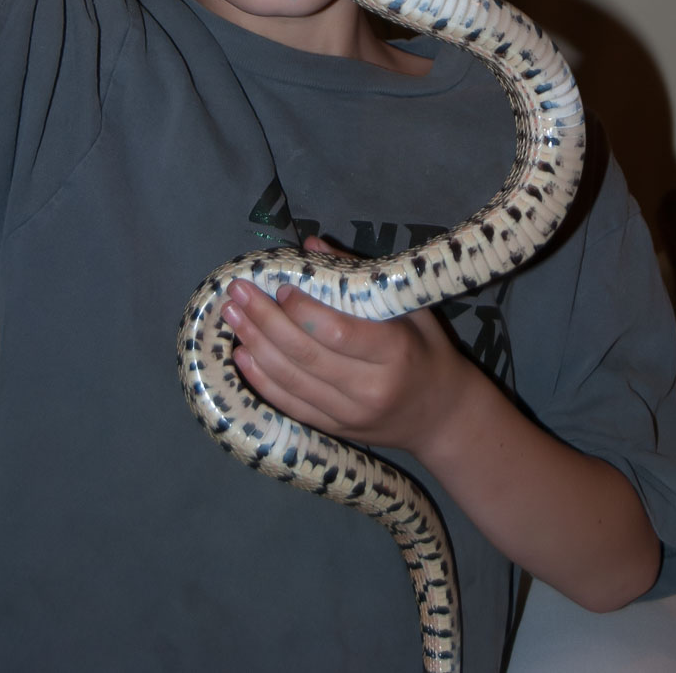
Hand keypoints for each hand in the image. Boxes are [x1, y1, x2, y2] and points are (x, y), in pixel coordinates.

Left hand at [219, 236, 473, 457]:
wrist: (443, 416)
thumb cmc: (428, 350)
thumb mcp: (408, 306)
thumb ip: (360, 275)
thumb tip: (312, 244)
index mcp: (396, 352)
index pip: (339, 332)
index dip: (303, 310)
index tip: (279, 286)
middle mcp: (370, 389)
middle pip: (306, 356)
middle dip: (265, 322)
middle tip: (238, 293)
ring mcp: (350, 415)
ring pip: (291, 381)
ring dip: (255, 347)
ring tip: (232, 318)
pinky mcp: (334, 431)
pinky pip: (290, 405)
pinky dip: (261, 380)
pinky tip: (242, 355)